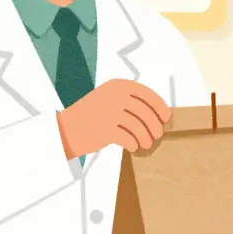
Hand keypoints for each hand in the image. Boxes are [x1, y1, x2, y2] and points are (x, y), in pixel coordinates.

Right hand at [56, 79, 171, 159]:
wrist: (66, 129)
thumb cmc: (92, 116)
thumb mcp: (110, 99)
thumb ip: (130, 102)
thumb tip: (158, 115)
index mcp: (117, 85)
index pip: (146, 94)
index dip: (160, 107)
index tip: (166, 118)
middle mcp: (114, 96)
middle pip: (145, 112)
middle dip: (154, 126)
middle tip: (156, 135)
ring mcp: (109, 112)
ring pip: (139, 127)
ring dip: (146, 137)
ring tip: (146, 144)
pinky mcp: (105, 129)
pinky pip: (128, 138)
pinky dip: (134, 144)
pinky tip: (134, 147)